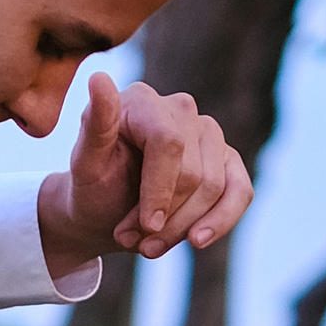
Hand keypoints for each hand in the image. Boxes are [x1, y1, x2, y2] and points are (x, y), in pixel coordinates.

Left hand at [37, 74, 251, 278]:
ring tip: (149, 247)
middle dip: (166, 218)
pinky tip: (196, 241)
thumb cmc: (92, 187)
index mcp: (144, 101)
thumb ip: (95, 125)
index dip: (160, 191)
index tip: (145, 227)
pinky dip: (220, 222)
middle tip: (133, 241)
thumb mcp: (85, 165)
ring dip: (185, 228)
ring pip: (217, 187)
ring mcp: (208, 132)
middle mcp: (181, 108)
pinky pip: (240, 191)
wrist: (106, 211)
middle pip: (194, 172)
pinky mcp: (227, 159)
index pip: (169, 144)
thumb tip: (99, 78)